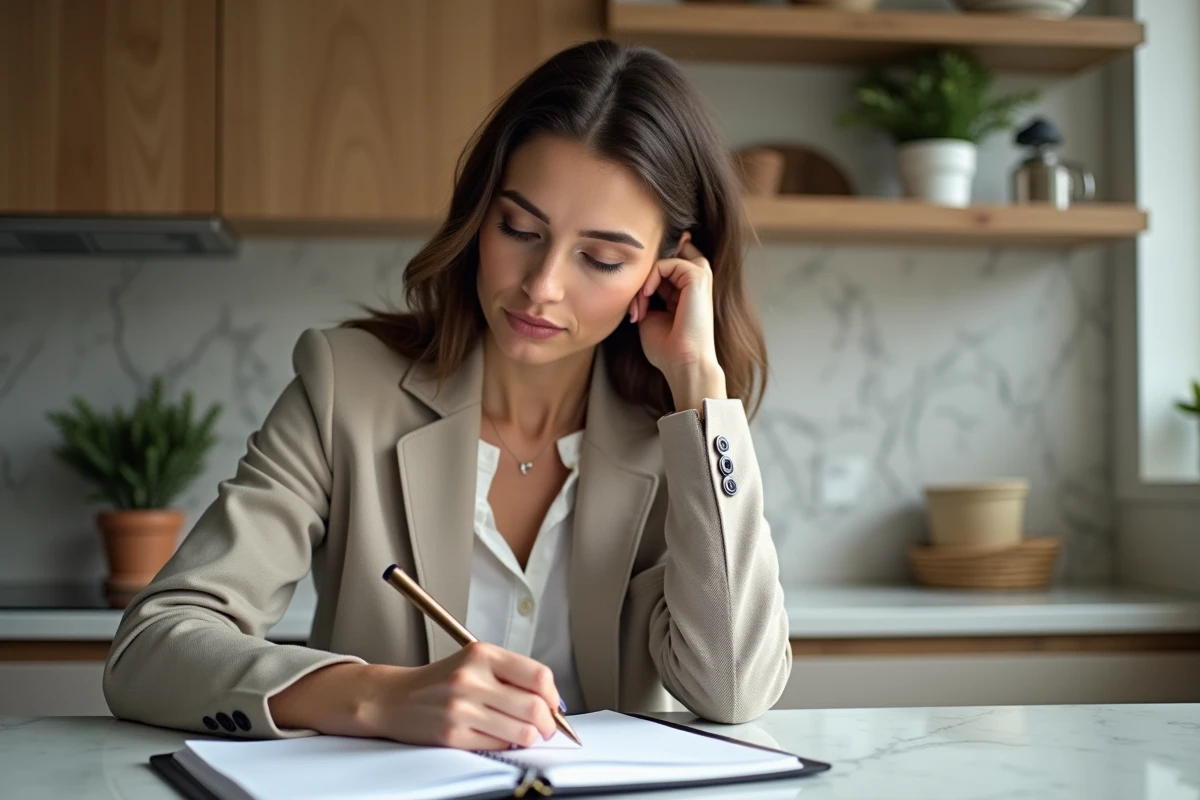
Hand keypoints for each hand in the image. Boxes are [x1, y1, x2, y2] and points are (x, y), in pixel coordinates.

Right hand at [359, 642, 560, 749]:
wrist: (394, 698)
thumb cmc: (439, 681)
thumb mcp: (474, 661)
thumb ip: (512, 673)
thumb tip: (551, 699)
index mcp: (481, 654)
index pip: (537, 675)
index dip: (553, 694)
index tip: (553, 703)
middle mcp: (471, 679)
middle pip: (534, 707)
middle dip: (548, 723)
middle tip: (546, 726)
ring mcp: (461, 709)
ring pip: (521, 732)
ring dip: (530, 737)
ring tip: (525, 733)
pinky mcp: (453, 735)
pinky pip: (499, 746)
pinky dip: (506, 745)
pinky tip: (500, 736)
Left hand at [629, 234, 726, 411]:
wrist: (683, 363)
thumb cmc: (667, 349)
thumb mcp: (649, 317)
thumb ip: (645, 296)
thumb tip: (636, 280)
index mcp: (686, 292)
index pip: (666, 266)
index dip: (646, 273)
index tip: (635, 299)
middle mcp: (695, 283)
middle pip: (667, 255)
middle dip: (645, 273)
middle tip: (636, 301)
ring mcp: (700, 278)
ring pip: (664, 260)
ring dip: (645, 280)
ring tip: (639, 305)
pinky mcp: (698, 277)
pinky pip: (667, 264)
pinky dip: (651, 277)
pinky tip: (647, 296)